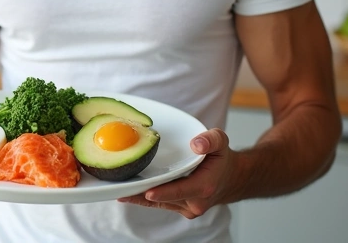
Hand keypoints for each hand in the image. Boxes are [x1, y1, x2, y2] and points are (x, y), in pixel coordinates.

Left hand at [118, 128, 236, 218]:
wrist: (230, 179)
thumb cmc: (221, 159)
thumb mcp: (221, 142)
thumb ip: (211, 140)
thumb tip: (196, 144)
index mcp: (204, 186)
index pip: (180, 191)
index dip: (163, 192)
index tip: (147, 191)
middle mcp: (195, 202)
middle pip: (164, 198)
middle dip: (143, 193)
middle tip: (120, 188)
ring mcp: (186, 207)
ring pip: (159, 203)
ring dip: (139, 197)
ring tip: (118, 190)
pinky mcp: (179, 208)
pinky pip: (159, 204)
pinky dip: (143, 198)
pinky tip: (126, 193)